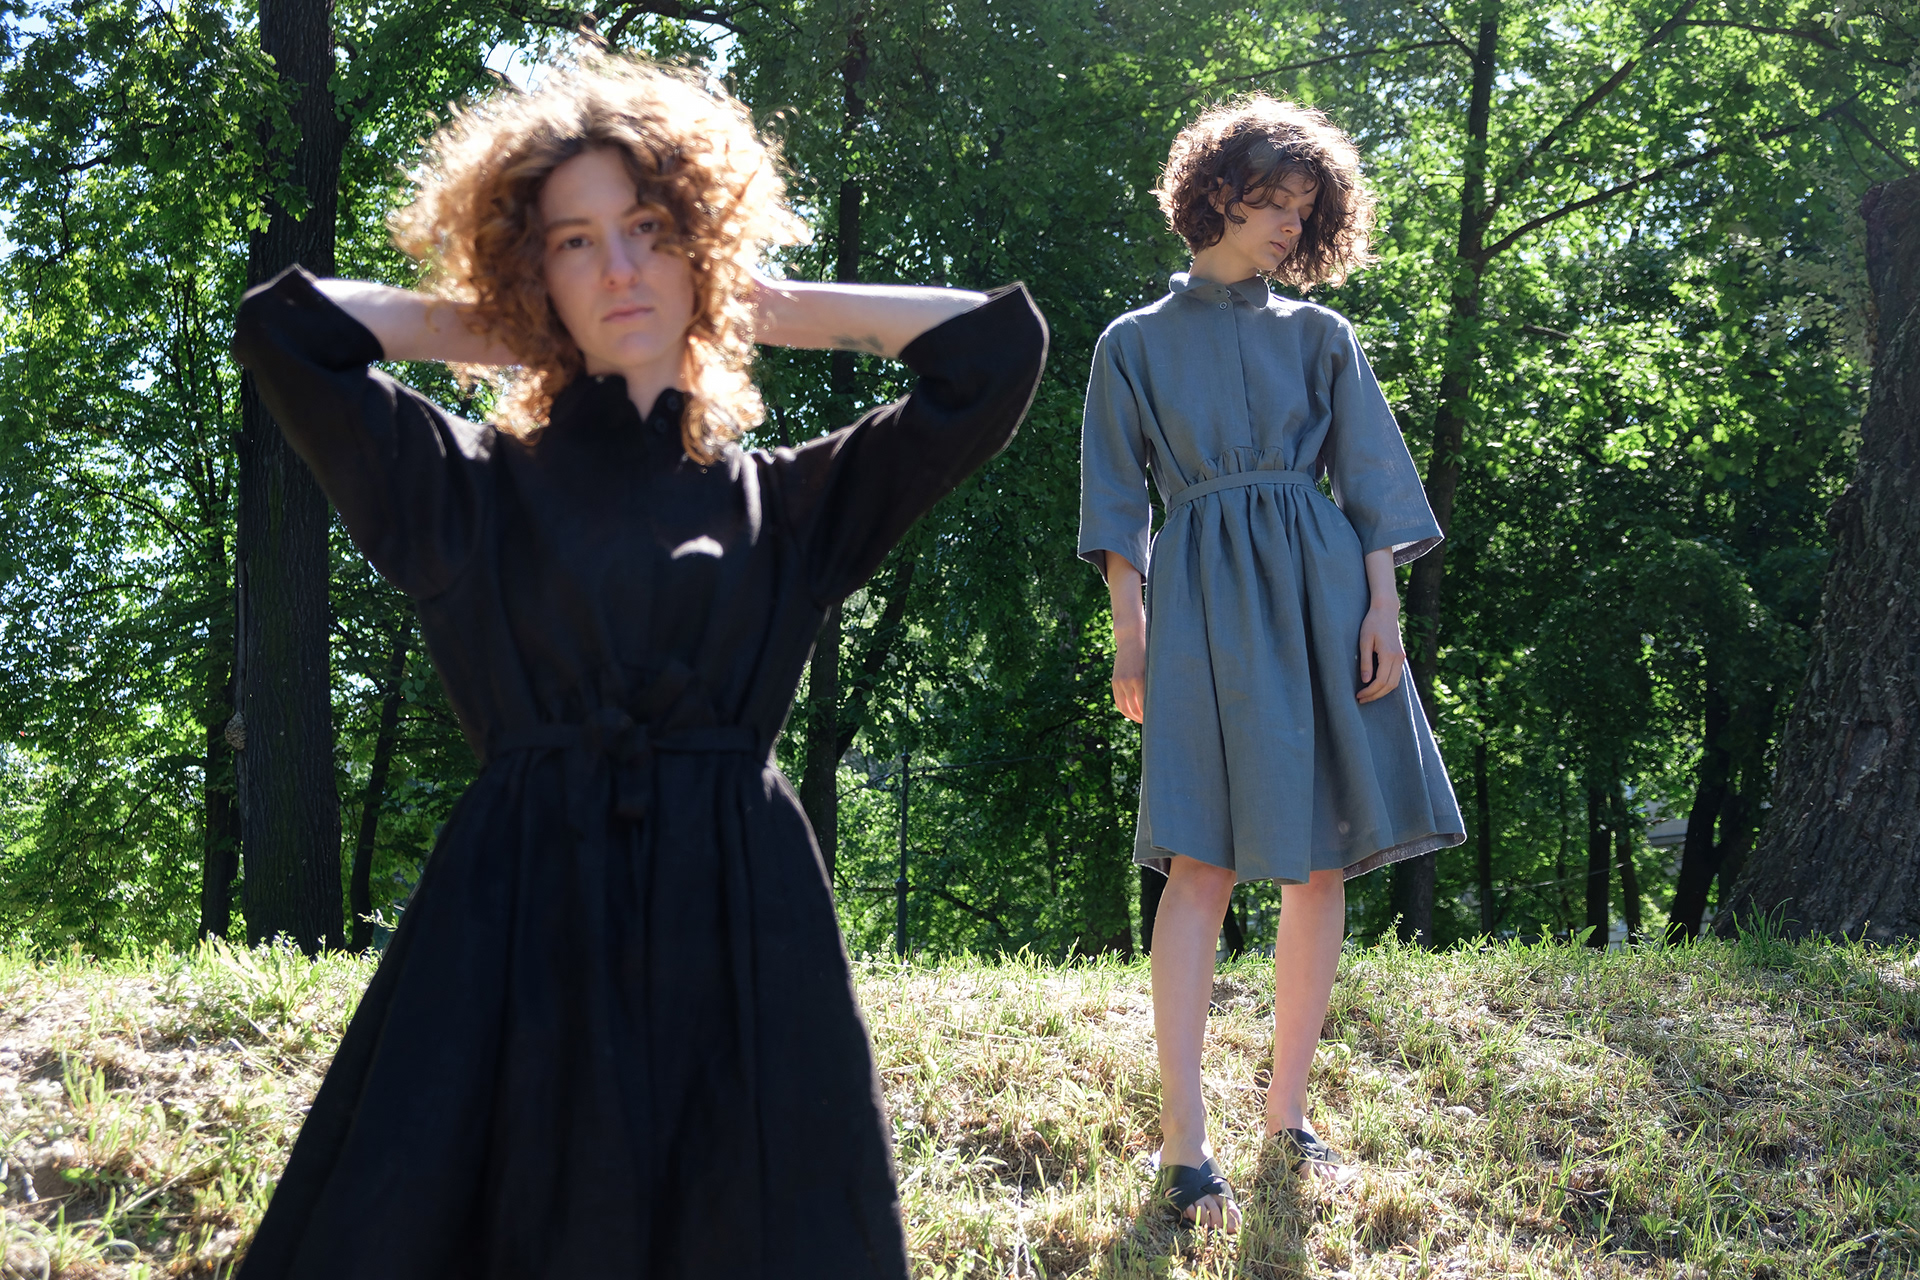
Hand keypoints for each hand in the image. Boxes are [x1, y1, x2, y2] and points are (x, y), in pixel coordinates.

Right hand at [1104, 552, 1146, 722]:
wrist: (1131, 636)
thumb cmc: (1151, 648)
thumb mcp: (1158, 663)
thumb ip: (1162, 680)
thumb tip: (1173, 698)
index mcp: (1140, 678)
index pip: (1146, 705)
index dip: (1153, 716)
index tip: (1162, 722)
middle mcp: (1128, 681)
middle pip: (1136, 709)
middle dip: (1144, 719)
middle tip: (1155, 725)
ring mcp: (1119, 682)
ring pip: (1125, 708)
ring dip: (1134, 717)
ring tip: (1144, 721)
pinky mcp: (1115, 681)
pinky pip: (1118, 702)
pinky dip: (1125, 710)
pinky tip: (1134, 714)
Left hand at [1355, 602, 1404, 703]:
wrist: (1386, 610)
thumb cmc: (1372, 623)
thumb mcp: (1364, 641)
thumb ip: (1366, 662)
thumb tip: (1366, 681)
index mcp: (1389, 655)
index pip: (1380, 681)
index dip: (1369, 691)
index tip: (1358, 695)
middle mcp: (1398, 658)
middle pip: (1389, 686)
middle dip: (1375, 695)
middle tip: (1361, 699)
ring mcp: (1401, 658)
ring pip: (1395, 683)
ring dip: (1382, 692)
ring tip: (1368, 695)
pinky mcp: (1401, 656)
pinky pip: (1396, 676)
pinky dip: (1387, 684)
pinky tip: (1377, 686)